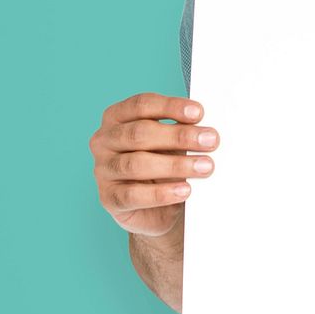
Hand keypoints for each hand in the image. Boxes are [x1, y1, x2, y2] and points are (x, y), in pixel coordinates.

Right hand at [89, 93, 218, 237]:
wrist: (158, 208)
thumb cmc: (165, 162)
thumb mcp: (173, 142)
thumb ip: (184, 130)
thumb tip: (208, 128)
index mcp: (118, 116)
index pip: (142, 105)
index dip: (171, 107)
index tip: (199, 113)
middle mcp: (104, 140)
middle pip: (140, 133)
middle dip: (179, 136)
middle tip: (211, 140)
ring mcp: (103, 170)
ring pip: (137, 164)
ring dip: (176, 165)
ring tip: (205, 167)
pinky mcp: (109, 198)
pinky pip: (134, 195)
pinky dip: (162, 193)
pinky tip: (185, 190)